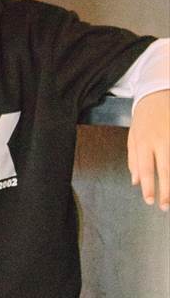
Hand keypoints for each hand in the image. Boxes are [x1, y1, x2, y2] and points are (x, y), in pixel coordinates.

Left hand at [128, 89, 168, 209]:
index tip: (150, 201)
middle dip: (165, 190)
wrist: (157, 92)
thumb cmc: (144, 117)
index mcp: (143, 142)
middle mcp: (159, 140)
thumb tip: (135, 181)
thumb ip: (133, 158)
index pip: (145, 169)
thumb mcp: (133, 136)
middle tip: (165, 205)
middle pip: (163, 169)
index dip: (148, 186)